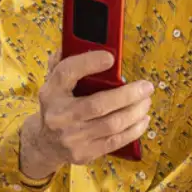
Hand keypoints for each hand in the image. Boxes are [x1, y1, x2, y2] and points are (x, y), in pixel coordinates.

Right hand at [19, 51, 152, 179]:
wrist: (44, 143)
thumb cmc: (59, 105)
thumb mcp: (55, 83)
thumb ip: (64, 61)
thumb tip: (78, 38)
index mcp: (50, 93)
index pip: (66, 73)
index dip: (89, 62)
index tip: (110, 57)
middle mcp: (58, 116)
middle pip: (99, 104)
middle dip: (129, 94)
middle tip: (146, 86)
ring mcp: (71, 138)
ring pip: (112, 124)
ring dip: (136, 110)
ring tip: (146, 100)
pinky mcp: (84, 153)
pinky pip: (116, 141)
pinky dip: (135, 129)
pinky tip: (143, 118)